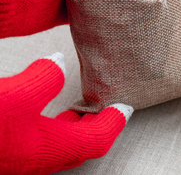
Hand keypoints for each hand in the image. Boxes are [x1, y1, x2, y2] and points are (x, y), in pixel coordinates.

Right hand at [0, 53, 132, 173]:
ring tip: (83, 109)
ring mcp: (23, 160)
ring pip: (60, 146)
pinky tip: (46, 116)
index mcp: (48, 149)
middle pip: (81, 146)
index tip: (126, 108)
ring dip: (76, 129)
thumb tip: (59, 62)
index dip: (115, 123)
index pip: (97, 140)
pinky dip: (56, 130)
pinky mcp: (9, 154)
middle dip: (99, 126)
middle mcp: (37, 160)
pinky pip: (44, 144)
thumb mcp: (15, 96)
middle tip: (110, 109)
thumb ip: (44, 79)